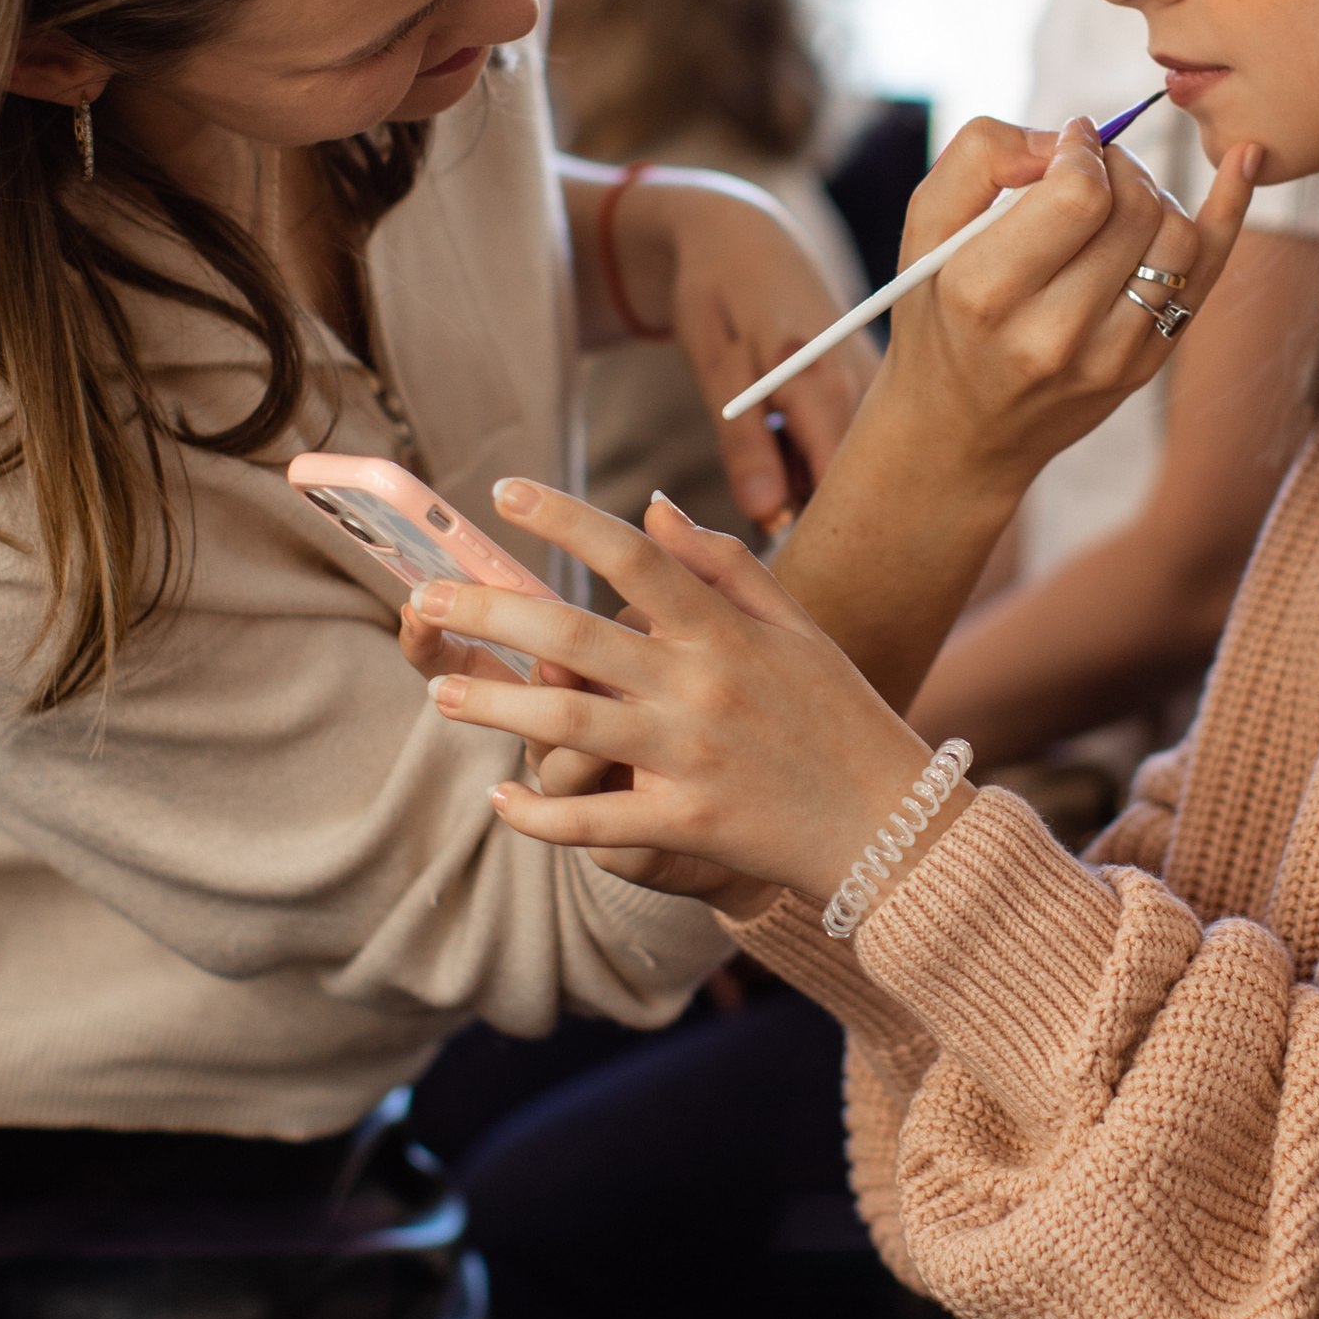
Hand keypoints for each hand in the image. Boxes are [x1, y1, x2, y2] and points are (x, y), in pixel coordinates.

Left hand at [406, 481, 942, 900]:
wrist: (892, 826)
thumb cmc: (841, 716)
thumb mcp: (796, 627)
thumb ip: (723, 565)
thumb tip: (652, 506)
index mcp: (726, 631)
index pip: (632, 555)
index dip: (564, 517)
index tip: (504, 493)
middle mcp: (701, 686)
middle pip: (572, 638)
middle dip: (488, 614)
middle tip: (425, 598)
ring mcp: (690, 758)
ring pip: (566, 728)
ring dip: (495, 709)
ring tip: (443, 697)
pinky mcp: (687, 824)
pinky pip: (593, 821)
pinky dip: (538, 815)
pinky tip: (500, 799)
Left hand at [586, 167, 868, 530]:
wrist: (740, 234)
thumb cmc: (717, 297)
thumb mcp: (714, 365)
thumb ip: (743, 443)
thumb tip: (770, 516)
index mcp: (821, 381)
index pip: (844, 484)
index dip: (821, 530)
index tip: (787, 559)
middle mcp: (863, 382)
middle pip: (861, 479)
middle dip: (825, 513)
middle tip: (777, 525)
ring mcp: (875, 380)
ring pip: (863, 461)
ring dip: (825, 483)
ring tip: (783, 475)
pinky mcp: (874, 379)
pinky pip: (862, 437)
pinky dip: (829, 455)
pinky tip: (798, 447)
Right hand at [869, 114, 1261, 501]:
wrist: (958, 432)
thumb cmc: (938, 312)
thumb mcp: (924, 228)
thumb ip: (981, 156)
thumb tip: (1065, 137)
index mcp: (987, 292)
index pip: (1079, 195)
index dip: (1082, 150)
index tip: (1067, 144)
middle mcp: (1053, 333)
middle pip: (1135, 209)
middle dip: (1120, 164)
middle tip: (1091, 164)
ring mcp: (1109, 357)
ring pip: (1179, 235)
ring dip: (1155, 192)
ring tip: (1116, 195)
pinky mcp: (1144, 365)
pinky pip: (1207, 273)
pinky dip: (1228, 211)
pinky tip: (1245, 163)